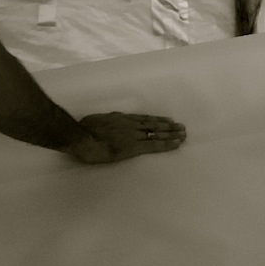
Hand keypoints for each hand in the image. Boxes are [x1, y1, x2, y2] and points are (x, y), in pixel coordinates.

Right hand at [66, 111, 186, 163]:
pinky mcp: (133, 147)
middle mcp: (129, 124)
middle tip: (181, 127)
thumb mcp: (93, 122)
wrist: (81, 137)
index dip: (156, 120)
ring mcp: (132, 135)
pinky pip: (153, 145)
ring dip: (171, 134)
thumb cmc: (81, 132)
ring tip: (183, 134)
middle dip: (168, 126)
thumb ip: (102, 124)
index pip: (142, 119)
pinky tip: (176, 144)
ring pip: (156, 133)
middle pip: (153, 124)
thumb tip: (103, 126)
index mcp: (119, 118)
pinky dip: (166, 144)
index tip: (167, 121)